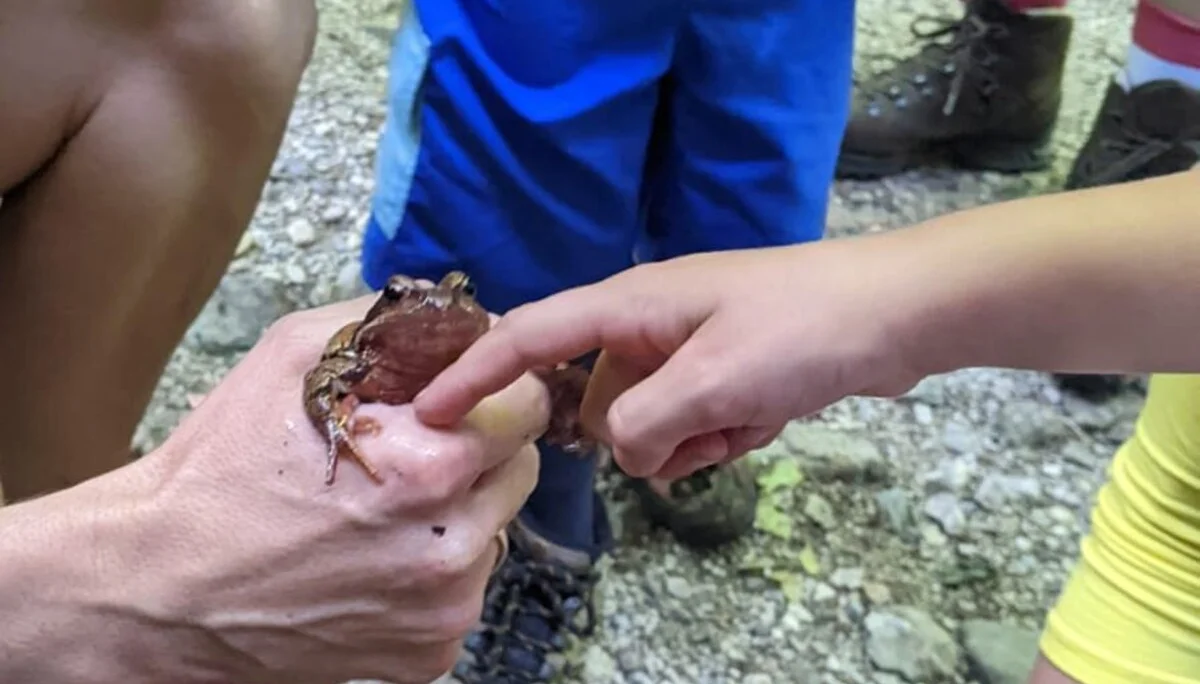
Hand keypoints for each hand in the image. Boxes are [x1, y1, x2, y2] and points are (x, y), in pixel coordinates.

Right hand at [124, 296, 547, 683]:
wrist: (158, 586)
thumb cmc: (222, 467)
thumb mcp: (297, 354)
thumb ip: (399, 325)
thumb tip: (468, 316)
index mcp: (430, 465)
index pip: (529, 404)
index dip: (496, 389)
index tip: (462, 394)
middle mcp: (450, 544)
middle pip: (520, 466)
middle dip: (480, 447)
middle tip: (414, 448)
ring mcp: (444, 608)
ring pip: (495, 529)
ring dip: (459, 510)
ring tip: (382, 508)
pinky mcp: (429, 652)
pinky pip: (463, 588)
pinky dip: (433, 568)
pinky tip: (373, 557)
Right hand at [414, 241, 922, 480]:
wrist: (895, 315)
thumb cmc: (803, 329)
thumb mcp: (717, 381)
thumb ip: (646, 423)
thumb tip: (619, 451)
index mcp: (630, 306)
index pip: (529, 336)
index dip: (474, 372)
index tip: (427, 412)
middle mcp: (646, 326)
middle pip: (597, 404)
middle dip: (643, 433)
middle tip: (705, 424)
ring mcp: (683, 352)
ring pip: (645, 426)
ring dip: (691, 440)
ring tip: (746, 417)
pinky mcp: (717, 375)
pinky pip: (690, 427)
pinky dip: (719, 436)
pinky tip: (764, 419)